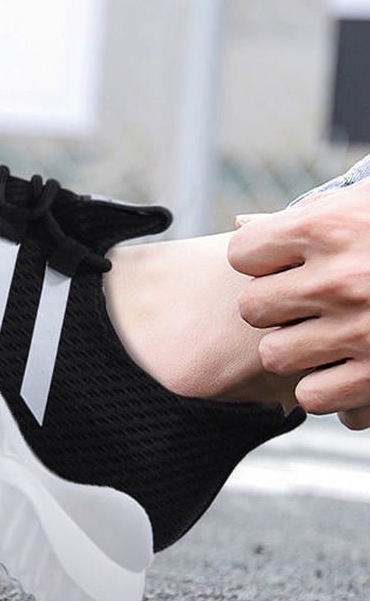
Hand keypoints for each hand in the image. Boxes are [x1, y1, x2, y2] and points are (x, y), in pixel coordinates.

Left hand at [228, 181, 369, 428]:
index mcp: (332, 226)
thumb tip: (242, 226)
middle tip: (305, 302)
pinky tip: (350, 368)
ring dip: (297, 349)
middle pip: (251, 307)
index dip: (262, 259)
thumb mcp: (369, 204)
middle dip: (275, 305)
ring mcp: (362, 331)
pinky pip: (313, 397)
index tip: (286, 260)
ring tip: (326, 336)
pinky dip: (329, 388)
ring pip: (275, 355)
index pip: (244, 253)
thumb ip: (309, 214)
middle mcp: (341, 278)